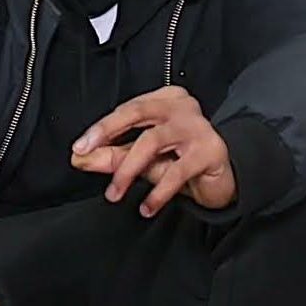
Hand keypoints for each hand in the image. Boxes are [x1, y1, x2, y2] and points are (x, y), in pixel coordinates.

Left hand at [70, 86, 235, 217]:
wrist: (225, 179)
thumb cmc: (183, 160)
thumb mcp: (145, 158)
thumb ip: (113, 155)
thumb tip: (80, 158)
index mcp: (165, 99)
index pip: (128, 109)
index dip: (102, 128)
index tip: (80, 147)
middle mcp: (182, 106)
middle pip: (137, 112)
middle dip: (107, 132)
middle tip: (85, 153)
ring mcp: (198, 126)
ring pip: (153, 140)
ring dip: (128, 168)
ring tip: (114, 192)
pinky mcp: (210, 150)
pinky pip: (177, 171)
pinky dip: (158, 192)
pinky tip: (147, 206)